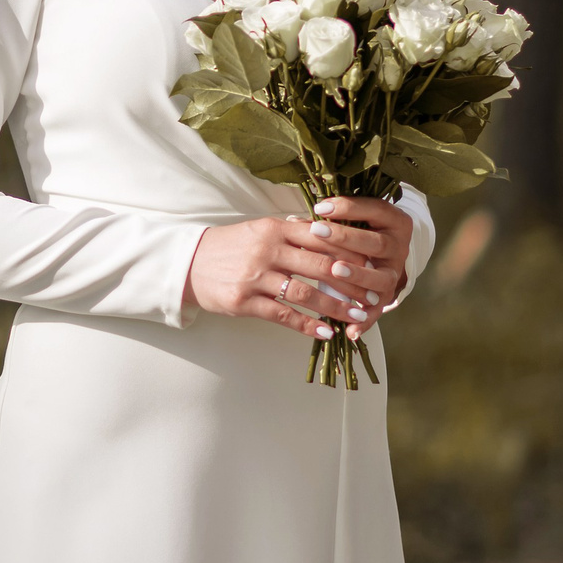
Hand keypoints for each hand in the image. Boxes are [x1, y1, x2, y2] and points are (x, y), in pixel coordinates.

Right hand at [183, 196, 410, 339]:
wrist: (189, 263)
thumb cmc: (230, 247)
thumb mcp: (259, 230)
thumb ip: (291, 231)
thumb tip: (326, 230)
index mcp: (275, 229)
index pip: (322, 238)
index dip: (350, 252)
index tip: (372, 265)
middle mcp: (268, 250)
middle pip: (320, 266)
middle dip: (352, 283)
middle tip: (373, 296)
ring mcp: (255, 276)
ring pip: (306, 293)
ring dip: (336, 307)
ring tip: (358, 317)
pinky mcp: (244, 301)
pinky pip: (282, 314)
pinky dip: (306, 325)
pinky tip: (325, 332)